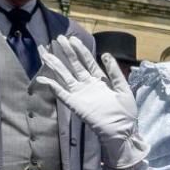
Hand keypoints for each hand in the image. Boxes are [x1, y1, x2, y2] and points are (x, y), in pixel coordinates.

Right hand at [38, 36, 144, 166]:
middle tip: (57, 39)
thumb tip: (105, 54)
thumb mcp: (123, 88)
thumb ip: (114, 71)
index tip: (72, 39)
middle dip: (66, 52)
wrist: (122, 131)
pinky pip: (61, 93)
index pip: (87, 61)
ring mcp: (80, 94)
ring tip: (45, 53)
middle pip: (74, 65)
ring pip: (65, 76)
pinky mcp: (75, 104)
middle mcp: (88, 85)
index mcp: (100, 80)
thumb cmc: (125, 111)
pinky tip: (43, 78)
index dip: (80, 50)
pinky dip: (52, 86)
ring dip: (56, 65)